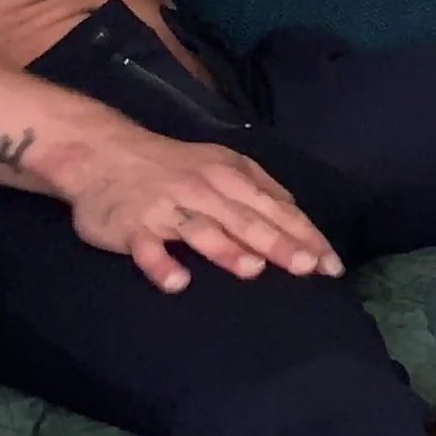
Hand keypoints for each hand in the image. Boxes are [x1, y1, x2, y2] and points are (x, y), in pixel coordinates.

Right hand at [55, 126, 341, 292]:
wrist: (103, 153)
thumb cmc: (172, 166)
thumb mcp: (222, 166)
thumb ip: (258, 190)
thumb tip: (296, 215)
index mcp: (232, 176)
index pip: (278, 210)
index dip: (306, 236)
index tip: (331, 265)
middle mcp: (205, 190)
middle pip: (248, 220)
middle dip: (281, 244)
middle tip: (309, 268)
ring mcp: (168, 208)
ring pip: (202, 231)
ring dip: (228, 250)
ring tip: (253, 269)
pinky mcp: (133, 226)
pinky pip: (147, 249)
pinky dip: (161, 265)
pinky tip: (177, 282)